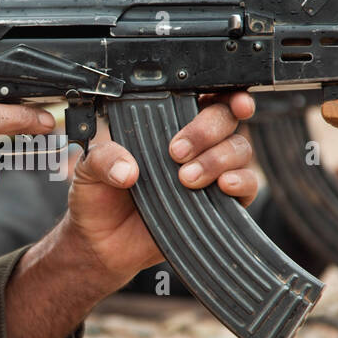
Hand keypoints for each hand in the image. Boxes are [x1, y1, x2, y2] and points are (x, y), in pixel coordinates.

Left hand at [54, 92, 257, 285]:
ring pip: (238, 149)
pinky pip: (248, 185)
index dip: (223, 92)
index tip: (227, 98)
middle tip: (176, 151)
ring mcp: (210, 172)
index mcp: (165, 125)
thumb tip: (128, 169)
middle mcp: (195, 145)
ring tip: (186, 177)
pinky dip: (241, 181)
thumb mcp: (89, 170)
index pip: (202, 97)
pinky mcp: (219, 203)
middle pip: (225, 119)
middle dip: (207, 129)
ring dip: (218, 159)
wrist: (102, 245)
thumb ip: (105, 158)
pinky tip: (223, 185)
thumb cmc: (100, 198)